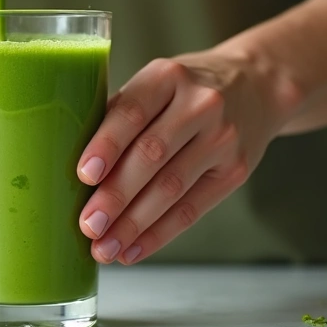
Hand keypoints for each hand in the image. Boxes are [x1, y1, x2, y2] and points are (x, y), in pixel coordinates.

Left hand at [75, 50, 299, 264]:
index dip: (107, 144)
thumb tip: (69, 165)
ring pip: (171, 189)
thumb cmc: (185, 89)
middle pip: (152, 155)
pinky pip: (192, 210)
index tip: (84, 175)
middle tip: (88, 225)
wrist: (257, 86)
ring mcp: (222, 139)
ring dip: (133, 225)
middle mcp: (200, 105)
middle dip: (116, 196)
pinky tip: (132, 250)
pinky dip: (158, 235)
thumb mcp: (155, 83)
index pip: (132, 111)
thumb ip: (119, 115)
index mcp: (168, 76)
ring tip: (104, 248)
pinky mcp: (235, 171)